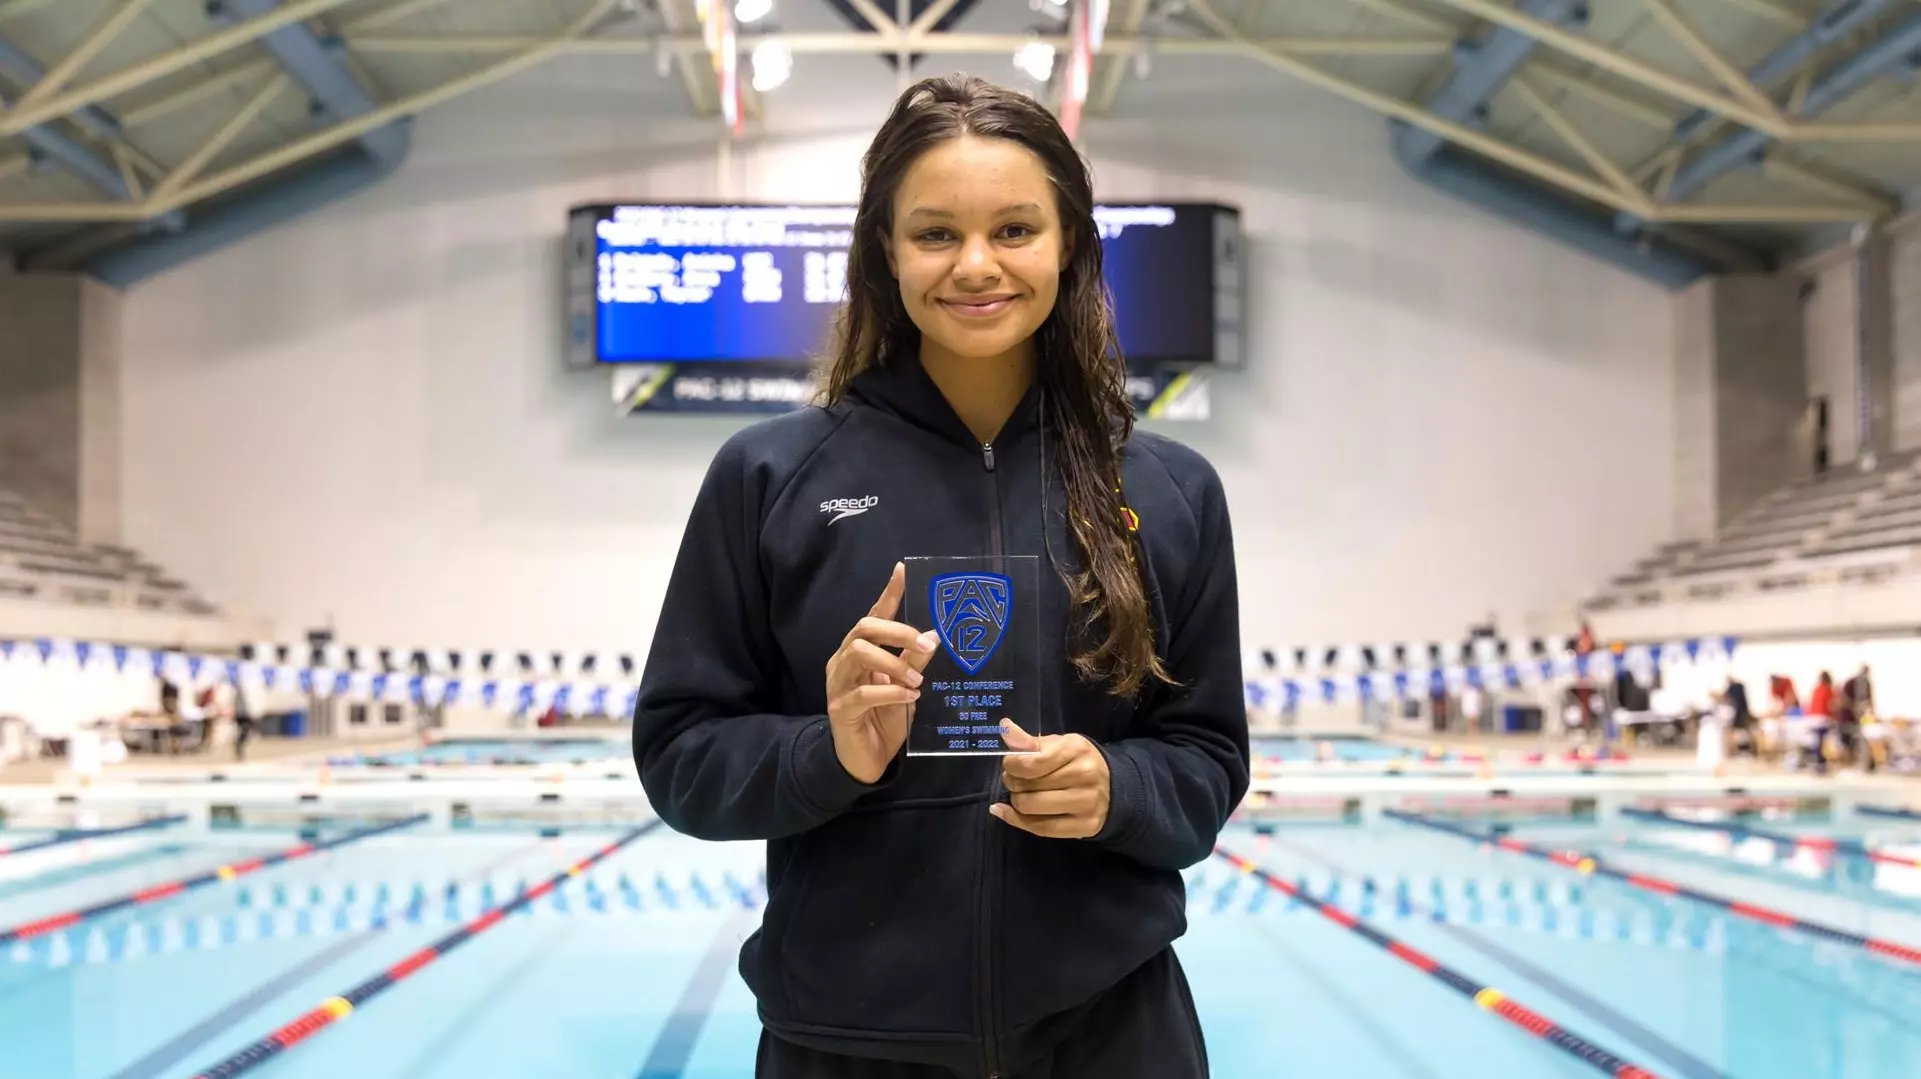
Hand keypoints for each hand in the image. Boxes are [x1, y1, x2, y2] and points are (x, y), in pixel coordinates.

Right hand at [826, 562, 939, 783]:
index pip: (873, 614)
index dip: (888, 593)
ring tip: (917, 681)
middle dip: (897, 631)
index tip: (902, 570)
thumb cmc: (885, 719)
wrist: (864, 760)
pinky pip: (863, 693)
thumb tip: (934, 635)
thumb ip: (915, 661)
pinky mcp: (840, 708)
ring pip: (859, 653)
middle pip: (863, 628)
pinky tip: (909, 699)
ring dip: (894, 663)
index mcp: (860, 650)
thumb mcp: (906, 687)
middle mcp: (844, 661)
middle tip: (925, 645)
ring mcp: (838, 683)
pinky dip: (891, 693)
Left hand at [990, 719, 1110, 838]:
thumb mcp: (1057, 745)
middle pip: (1027, 787)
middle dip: (1012, 783)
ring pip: (1030, 809)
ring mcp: (1087, 803)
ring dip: (1016, 802)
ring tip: (1021, 794)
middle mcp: (1085, 776)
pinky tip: (1007, 812)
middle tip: (1015, 780)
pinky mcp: (1085, 826)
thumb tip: (1004, 727)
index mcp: (1076, 750)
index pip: (1030, 763)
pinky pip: (1040, 828)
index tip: (1010, 764)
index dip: (1011, 765)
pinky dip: (1017, 821)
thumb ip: (1029, 741)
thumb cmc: (1077, 762)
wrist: (1112, 787)